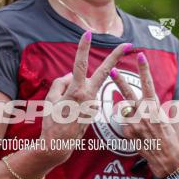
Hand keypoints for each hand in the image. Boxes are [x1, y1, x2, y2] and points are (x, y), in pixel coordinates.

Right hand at [39, 31, 131, 164]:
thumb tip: (72, 75)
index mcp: (76, 91)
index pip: (81, 64)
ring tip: (64, 108)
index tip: (87, 33)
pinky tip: (69, 113)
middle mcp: (88, 96)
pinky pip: (84, 97)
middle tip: (128, 44)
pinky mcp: (94, 110)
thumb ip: (61, 82)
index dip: (83, 48)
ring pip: (87, 86)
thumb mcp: (51, 99)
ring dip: (76, 90)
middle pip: (104, 71)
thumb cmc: (51, 122)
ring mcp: (93, 104)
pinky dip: (77, 99)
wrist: (59, 145)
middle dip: (116, 57)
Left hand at [109, 52, 178, 176]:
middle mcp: (143, 112)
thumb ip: (151, 106)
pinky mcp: (127, 131)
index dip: (144, 69)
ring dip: (129, 113)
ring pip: (126, 111)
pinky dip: (130, 127)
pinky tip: (139, 135)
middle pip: (128, 93)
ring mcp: (134, 122)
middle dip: (119, 80)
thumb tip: (145, 98)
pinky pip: (125, 124)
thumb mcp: (163, 117)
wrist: (165, 157)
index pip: (148, 84)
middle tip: (112, 69)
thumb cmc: (167, 137)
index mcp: (154, 107)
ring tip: (141, 123)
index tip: (141, 56)